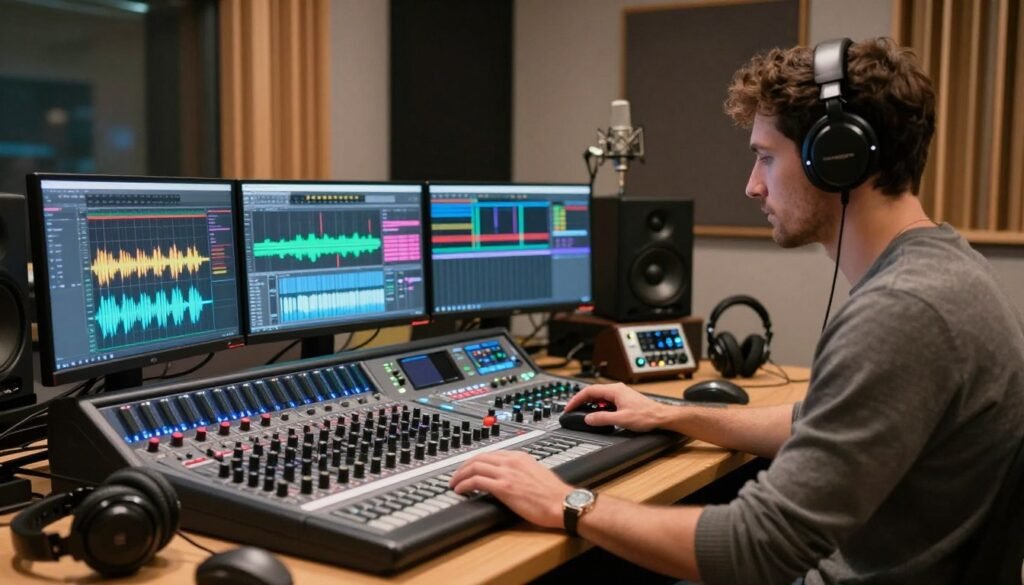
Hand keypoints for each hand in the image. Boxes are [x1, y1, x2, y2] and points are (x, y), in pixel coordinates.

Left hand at [449, 451, 572, 528]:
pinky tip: (460, 490)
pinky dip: (464, 484)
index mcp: (519, 457)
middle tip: (456, 475)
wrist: (562, 503)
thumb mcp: (536, 473)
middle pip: (478, 458)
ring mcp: (506, 473)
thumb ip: (521, 471)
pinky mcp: (503, 487)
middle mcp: (511, 461)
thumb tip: (511, 478)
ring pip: (474, 467)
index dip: (475, 461)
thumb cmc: (553, 494)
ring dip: (460, 475)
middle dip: (463, 466)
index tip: (469, 468)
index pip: (490, 454)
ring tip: (454, 483)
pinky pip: (476, 481)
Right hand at [564, 383, 666, 431]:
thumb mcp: (621, 419)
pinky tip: (598, 414)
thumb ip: (602, 418)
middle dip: (581, 401)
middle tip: (573, 410)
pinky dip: (598, 406)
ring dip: (590, 404)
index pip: (589, 391)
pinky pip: (606, 400)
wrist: (661, 417)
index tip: (569, 407)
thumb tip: (588, 419)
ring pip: (599, 396)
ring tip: (583, 413)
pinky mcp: (624, 400)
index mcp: (614, 390)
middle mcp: (617, 389)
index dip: (576, 399)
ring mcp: (621, 394)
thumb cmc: (646, 416)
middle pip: (593, 392)